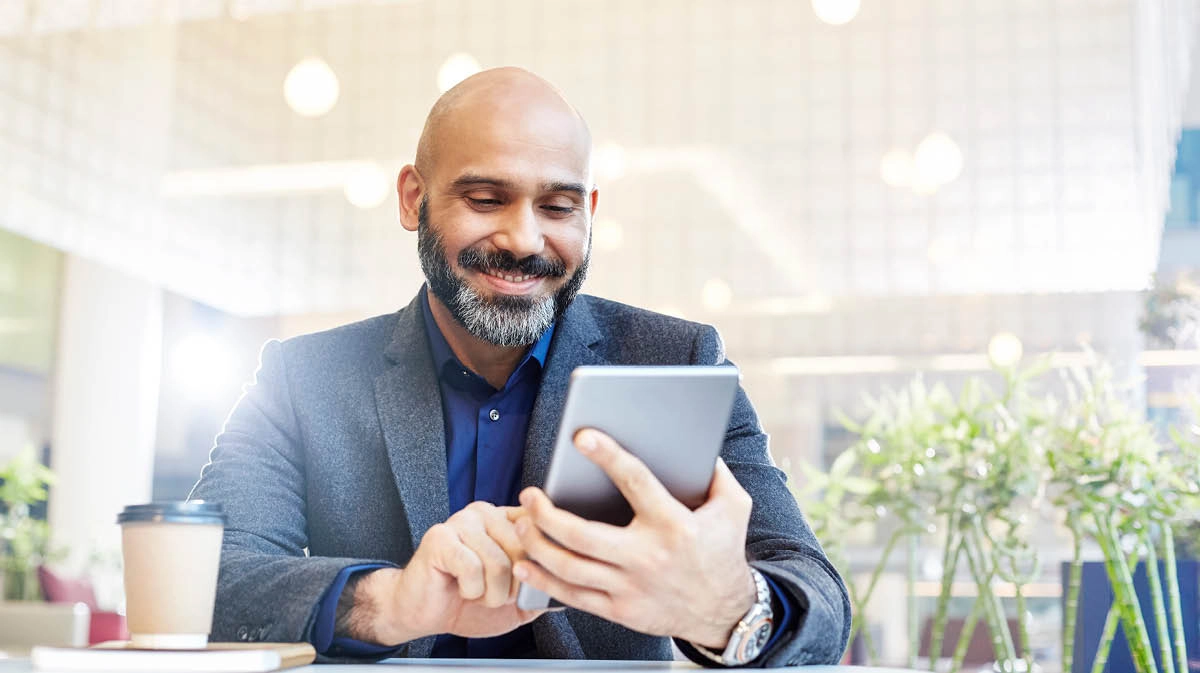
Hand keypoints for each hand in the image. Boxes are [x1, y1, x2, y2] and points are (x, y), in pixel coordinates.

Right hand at [353, 502, 544, 643]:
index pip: (540, 528)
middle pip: (524, 549)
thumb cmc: (468, 602)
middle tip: (494, 593)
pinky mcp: (440, 537)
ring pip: (500, 563)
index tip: (528, 579)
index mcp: (507, 520)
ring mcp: (461, 521)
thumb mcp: (516, 601)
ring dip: (491, 594)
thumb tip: (569, 591)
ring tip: (476, 592)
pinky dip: (470, 591)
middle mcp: (486, 513)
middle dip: (513, 586)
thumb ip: (542, 590)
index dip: (540, 562)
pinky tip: (459, 587)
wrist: (424, 611)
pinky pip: (472, 569)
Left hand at [512, 429, 756, 648]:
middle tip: (529, 494)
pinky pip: (573, 596)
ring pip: (570, 567)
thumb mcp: (734, 508)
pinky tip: (526, 563)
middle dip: (546, 513)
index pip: (635, 482)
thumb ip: (716, 473)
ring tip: (522, 522)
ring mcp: (631, 588)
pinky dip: (544, 580)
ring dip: (538, 544)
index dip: (607, 456)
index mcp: (673, 524)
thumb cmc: (724, 552)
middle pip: (583, 535)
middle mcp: (648, 557)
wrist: (725, 613)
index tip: (581, 437)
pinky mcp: (621, 611)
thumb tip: (697, 442)